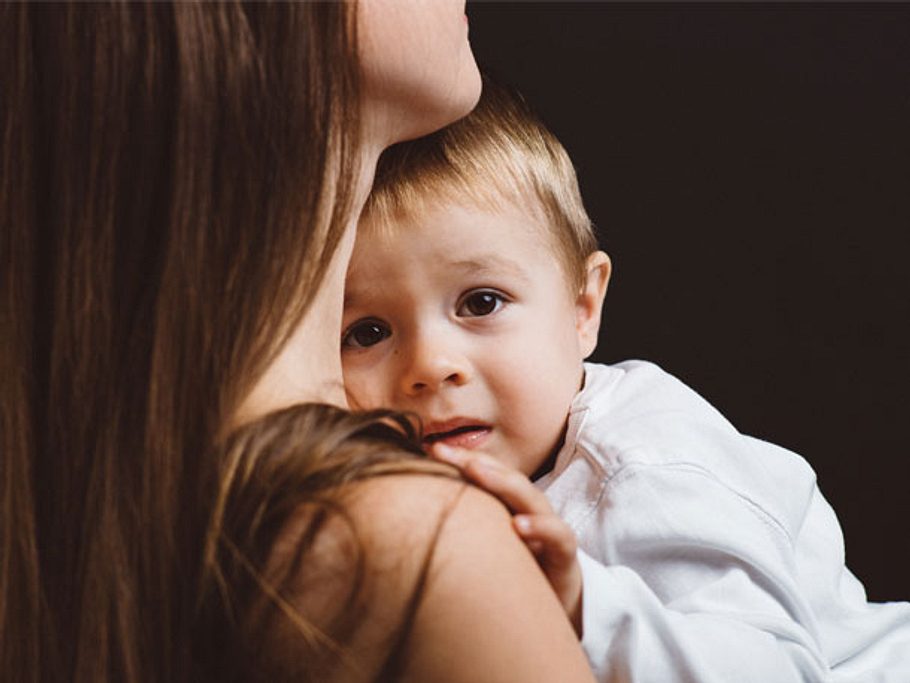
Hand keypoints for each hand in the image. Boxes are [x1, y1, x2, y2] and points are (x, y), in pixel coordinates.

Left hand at [431, 443, 582, 636]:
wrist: (549, 609)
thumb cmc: (511, 572)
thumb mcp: (482, 548)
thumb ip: (459, 526)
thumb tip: (411, 511)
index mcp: (508, 506)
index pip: (486, 473)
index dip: (461, 459)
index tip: (431, 448)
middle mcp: (528, 510)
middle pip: (505, 478)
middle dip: (475, 461)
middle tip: (445, 451)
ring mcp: (548, 529)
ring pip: (530, 497)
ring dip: (504, 483)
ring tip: (477, 471)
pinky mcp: (564, 554)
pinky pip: (557, 536)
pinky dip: (540, 527)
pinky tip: (519, 526)